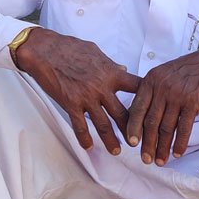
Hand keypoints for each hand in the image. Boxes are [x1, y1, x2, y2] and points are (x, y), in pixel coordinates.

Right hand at [13, 29, 140, 153]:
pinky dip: (85, 138)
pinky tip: (89, 147)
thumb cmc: (70, 47)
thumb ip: (111, 64)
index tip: (153, 111)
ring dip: (111, 140)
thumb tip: (123, 70)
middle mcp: (102, 88)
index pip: (136, 88)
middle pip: (123, 113)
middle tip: (140, 142)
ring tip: (117, 151)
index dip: (147, 100)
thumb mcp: (95, 52)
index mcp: (111, 73)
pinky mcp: (70, 104)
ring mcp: (86, 97)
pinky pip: (80, 126)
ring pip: (103, 124)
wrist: (45, 50)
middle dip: (133, 129)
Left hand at [125, 48, 198, 165]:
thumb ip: (149, 93)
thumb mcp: (161, 75)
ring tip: (160, 160)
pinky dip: (181, 143)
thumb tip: (135, 116)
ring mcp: (178, 96)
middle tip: (145, 159)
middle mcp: (162, 89)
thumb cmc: (185, 71)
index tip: (131, 143)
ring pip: (167, 128)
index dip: (133, 128)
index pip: (137, 108)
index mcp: (150, 81)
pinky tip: (177, 152)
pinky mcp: (193, 103)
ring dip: (163, 147)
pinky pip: (184, 128)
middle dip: (147, 144)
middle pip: (151, 122)